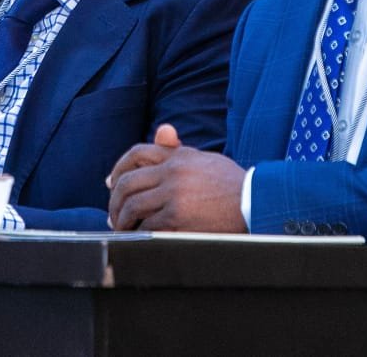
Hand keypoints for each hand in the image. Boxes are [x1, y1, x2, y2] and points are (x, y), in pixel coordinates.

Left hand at [107, 123, 247, 232]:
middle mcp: (172, 173)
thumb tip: (161, 130)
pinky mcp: (179, 219)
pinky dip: (139, 232)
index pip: (136, 154)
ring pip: (133, 206)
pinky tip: (139, 236)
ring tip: (123, 227)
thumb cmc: (231, 182)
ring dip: (123, 219)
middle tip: (114, 213)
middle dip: (115, 200)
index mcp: (177, 156)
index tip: (111, 183)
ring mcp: (174, 196)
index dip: (119, 168)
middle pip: (128, 183)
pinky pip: (148, 225)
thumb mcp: (204, 158)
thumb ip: (179, 149)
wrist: (255, 202)